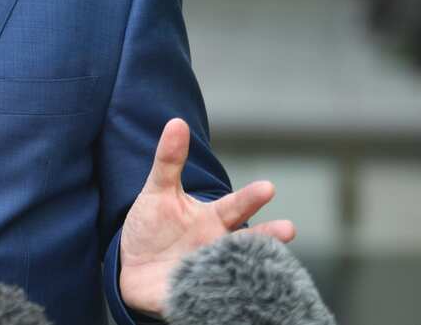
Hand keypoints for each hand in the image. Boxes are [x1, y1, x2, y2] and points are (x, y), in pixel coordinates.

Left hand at [118, 118, 295, 315]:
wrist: (131, 266)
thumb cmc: (152, 225)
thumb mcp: (157, 190)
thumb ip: (169, 160)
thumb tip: (176, 122)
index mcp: (212, 220)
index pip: (235, 207)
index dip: (250, 198)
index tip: (268, 187)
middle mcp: (218, 247)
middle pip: (247, 242)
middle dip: (268, 237)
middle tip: (288, 229)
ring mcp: (209, 272)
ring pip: (236, 271)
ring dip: (250, 268)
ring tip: (267, 267)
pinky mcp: (192, 296)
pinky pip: (206, 297)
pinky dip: (215, 295)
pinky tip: (225, 295)